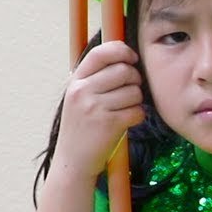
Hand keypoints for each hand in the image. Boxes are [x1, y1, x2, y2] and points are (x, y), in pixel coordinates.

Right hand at [50, 40, 143, 181]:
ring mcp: (95, 107)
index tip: (132, 58)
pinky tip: (127, 122)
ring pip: (134, 91)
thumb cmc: (82, 127)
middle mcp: (82, 91)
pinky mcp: (109, 124)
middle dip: (135, 80)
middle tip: (130, 92)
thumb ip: (97, 78)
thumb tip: (126, 57)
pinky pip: (138, 110)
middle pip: (125, 71)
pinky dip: (138, 116)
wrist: (73, 160)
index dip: (122, 51)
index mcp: (76, 81)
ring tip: (124, 110)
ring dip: (136, 101)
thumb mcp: (80, 98)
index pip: (101, 53)